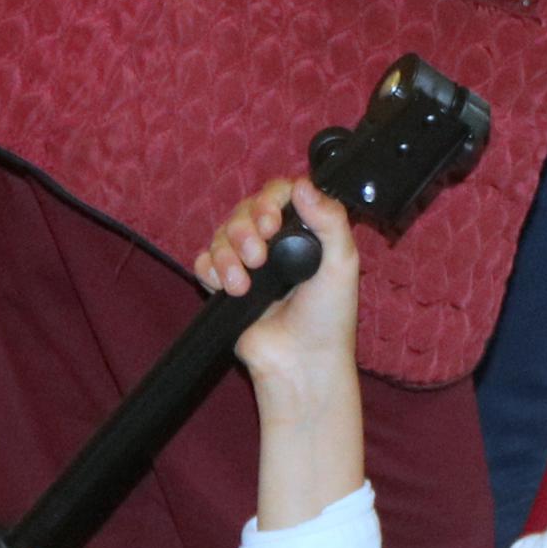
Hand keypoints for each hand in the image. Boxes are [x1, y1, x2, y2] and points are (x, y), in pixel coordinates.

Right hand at [194, 176, 358, 399]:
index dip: (269, 201)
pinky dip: (210, 270)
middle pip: (244, 210)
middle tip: (259, 257)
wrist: (300, 362)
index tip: (272, 222)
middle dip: (245, 230)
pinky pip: (203, 262)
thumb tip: (303, 185)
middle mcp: (275, 243)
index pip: (279, 194)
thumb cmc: (328, 319)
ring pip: (221, 234)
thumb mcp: (343, 263)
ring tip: (243, 285)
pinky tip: (228, 287)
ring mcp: (248, 264)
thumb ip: (330, 220)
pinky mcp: (225, 286)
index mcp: (304, 232)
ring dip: (227, 255)